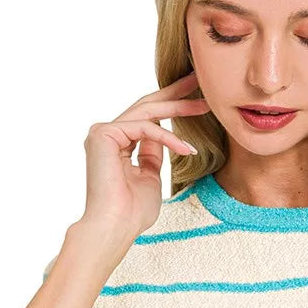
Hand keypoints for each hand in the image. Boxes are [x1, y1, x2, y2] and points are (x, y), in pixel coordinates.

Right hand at [79, 69, 210, 237]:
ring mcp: (103, 133)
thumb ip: (153, 156)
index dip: (172, 105)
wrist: (115, 228)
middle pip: (147, 106)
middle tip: (198, 79)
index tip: (196, 97)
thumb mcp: (150, 178)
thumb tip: (163, 137)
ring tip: (205, 106)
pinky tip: (187, 149)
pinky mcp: (103, 135)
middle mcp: (107, 134)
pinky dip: (167, 137)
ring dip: (178, 108)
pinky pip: (144, 128)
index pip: (147, 118)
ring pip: (147, 112)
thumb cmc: (132, 213)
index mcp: (117, 144)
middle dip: (175, 93)